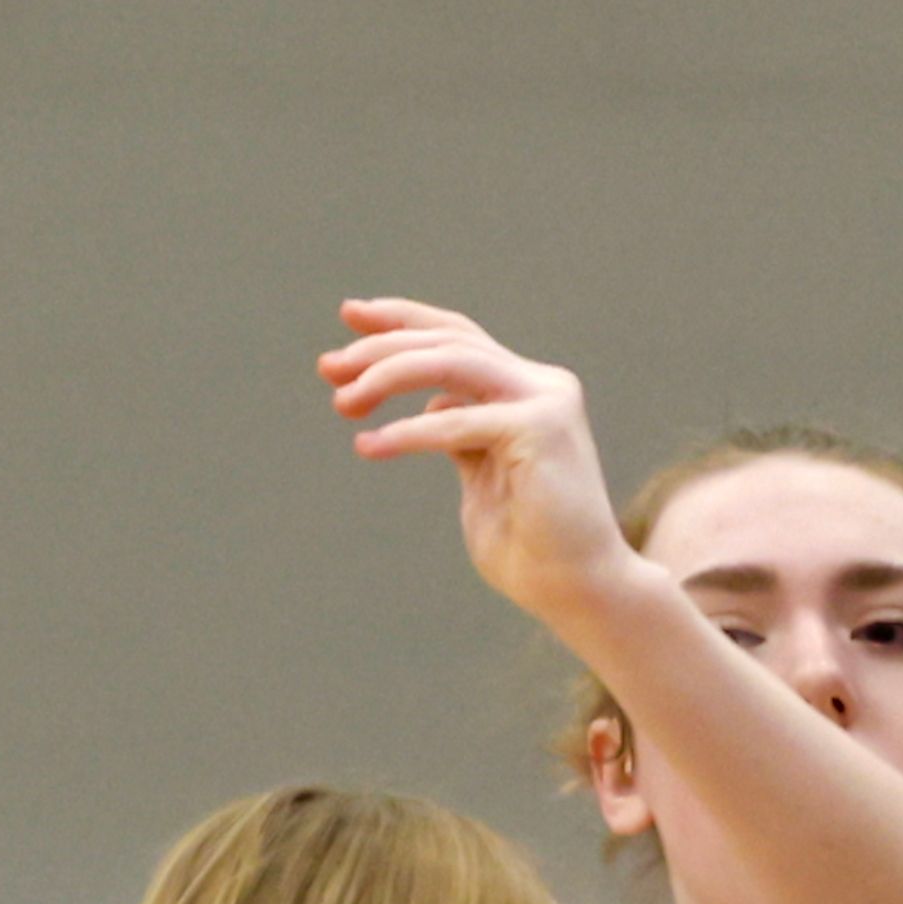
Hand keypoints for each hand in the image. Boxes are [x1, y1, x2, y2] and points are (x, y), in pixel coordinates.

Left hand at [320, 297, 634, 621]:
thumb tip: (429, 405)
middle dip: (380, 348)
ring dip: (388, 375)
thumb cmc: (527, 546)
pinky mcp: (541, 430)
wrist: (575, 589)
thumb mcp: (481, 473)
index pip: (457, 336)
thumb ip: (460, 433)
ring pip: (452, 361)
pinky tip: (368, 446)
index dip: (402, 319)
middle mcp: (541, 384)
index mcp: (526, 389)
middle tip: (328, 368)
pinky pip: (456, 422)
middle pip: (448, 340)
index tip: (350, 314)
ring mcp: (546, 402)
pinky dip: (406, 434)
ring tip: (343, 401)